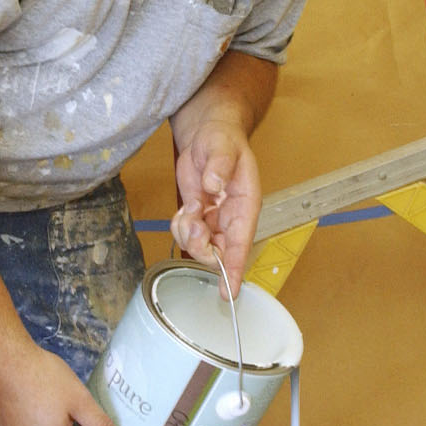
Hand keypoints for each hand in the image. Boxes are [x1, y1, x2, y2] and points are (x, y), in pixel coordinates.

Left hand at [170, 118, 261, 292]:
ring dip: (188, 235)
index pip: (241, 243)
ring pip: (200, 247)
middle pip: (218, 252)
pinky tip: (185, 208)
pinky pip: (186, 236)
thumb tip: (214, 184)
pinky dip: (180, 227)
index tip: (228, 292)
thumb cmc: (222, 139)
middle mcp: (231, 218)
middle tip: (192, 221)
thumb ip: (219, 165)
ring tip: (189, 208)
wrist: (207, 133)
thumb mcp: (222, 146)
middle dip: (200, 246)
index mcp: (245, 205)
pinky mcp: (198, 217)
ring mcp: (214, 220)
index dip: (235, 269)